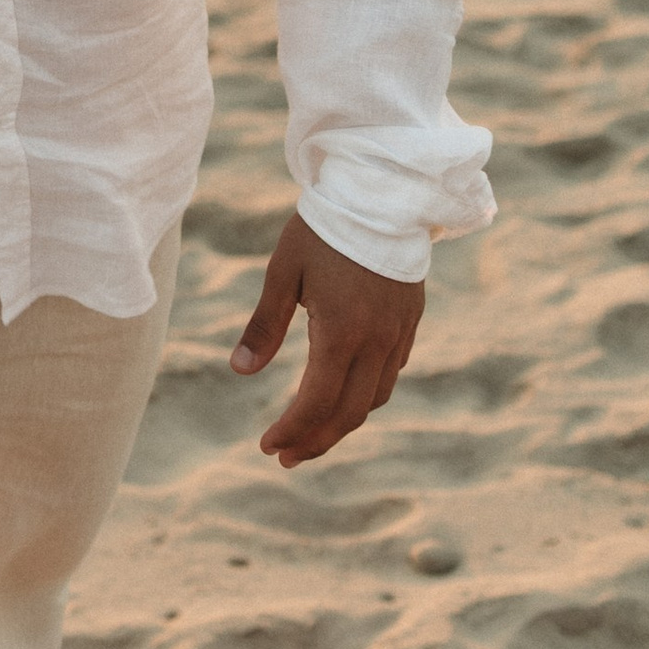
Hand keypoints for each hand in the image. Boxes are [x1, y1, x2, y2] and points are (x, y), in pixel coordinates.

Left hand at [230, 217, 424, 467]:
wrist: (382, 192)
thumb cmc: (323, 229)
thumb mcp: (284, 273)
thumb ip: (264, 326)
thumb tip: (238, 371)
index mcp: (343, 332)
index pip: (317, 403)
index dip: (292, 432)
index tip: (267, 447)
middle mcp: (377, 341)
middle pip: (349, 413)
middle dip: (315, 441)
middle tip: (284, 456)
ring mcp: (398, 333)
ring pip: (374, 398)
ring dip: (342, 423)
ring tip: (310, 434)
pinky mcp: (409, 321)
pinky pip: (390, 374)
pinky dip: (364, 395)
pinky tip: (341, 394)